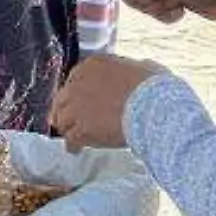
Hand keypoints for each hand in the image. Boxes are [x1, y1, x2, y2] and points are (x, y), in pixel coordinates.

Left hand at [51, 54, 168, 150]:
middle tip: (70, 119)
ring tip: (70, 136)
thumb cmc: (153, 86)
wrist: (153, 107)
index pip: (75, 78)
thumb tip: (134, 76)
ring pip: (62, 120)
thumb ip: (128, 72)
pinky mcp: (81, 129)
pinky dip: (73, 145)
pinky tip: (75, 149)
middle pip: (62, 99)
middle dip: (65, 109)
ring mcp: (77, 107)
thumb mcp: (140, 67)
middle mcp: (78, 84)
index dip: (78, 92)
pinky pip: (71, 140)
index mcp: (92, 65)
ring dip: (67, 127)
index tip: (81, 99)